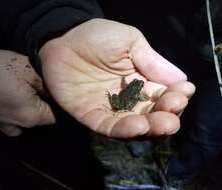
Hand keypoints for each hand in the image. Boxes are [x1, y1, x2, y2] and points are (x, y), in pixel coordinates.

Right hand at [0, 50, 54, 135]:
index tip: (55, 91)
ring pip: (27, 119)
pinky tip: (11, 96)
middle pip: (41, 118)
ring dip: (29, 107)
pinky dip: (16, 110)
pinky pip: (13, 119)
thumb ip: (47, 85)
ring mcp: (4, 128)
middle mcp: (19, 128)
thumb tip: (57, 94)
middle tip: (38, 86)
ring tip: (22, 90)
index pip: (57, 116)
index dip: (58, 103)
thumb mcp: (28, 70)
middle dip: (43, 103)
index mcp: (32, 117)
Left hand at [39, 19, 194, 137]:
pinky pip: (110, 126)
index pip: (163, 94)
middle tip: (173, 111)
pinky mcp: (92, 116)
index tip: (184, 92)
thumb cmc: (96, 37)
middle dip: (167, 115)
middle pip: (152, 114)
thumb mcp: (129, 41)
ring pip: (135, 125)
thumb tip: (182, 79)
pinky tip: (138, 126)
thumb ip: (152, 61)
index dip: (175, 95)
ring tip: (163, 123)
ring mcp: (111, 109)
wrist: (62, 41)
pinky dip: (125, 129)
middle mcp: (129, 98)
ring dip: (150, 127)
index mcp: (141, 80)